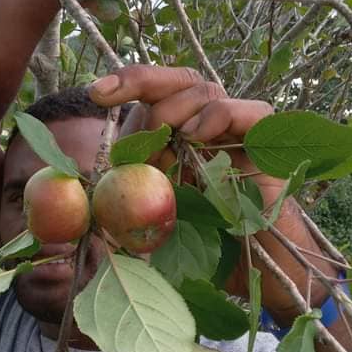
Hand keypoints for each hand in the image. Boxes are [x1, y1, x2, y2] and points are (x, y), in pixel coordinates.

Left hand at [89, 65, 336, 317]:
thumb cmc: (205, 249)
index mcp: (181, 134)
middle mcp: (209, 125)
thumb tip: (83, 178)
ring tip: (168, 151)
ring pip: (205, 90)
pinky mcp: (268, 144)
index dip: (127, 82)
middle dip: (144, 85)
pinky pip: (246, 110)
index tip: (96, 92)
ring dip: (175, 114)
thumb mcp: (151, 217)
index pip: (155, 91)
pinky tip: (196, 138)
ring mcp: (239, 132)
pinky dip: (217, 116)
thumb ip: (124, 194)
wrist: (258, 272)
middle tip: (127, 117)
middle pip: (179, 79)